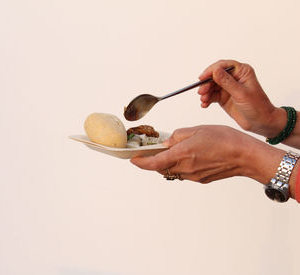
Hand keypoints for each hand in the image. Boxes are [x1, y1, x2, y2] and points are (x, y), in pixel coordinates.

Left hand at [131, 125, 283, 184]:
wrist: (245, 156)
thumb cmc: (224, 140)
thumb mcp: (197, 130)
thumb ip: (178, 136)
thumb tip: (168, 142)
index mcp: (182, 154)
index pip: (154, 163)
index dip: (141, 163)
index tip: (133, 160)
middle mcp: (185, 168)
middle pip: (161, 168)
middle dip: (155, 161)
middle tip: (155, 150)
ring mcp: (193, 176)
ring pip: (173, 171)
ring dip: (169, 163)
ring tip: (177, 150)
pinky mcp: (201, 179)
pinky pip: (185, 173)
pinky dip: (182, 165)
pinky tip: (192, 155)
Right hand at [198, 60, 285, 137]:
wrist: (261, 123)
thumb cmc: (257, 107)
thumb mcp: (241, 94)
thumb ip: (227, 82)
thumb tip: (215, 70)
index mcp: (242, 72)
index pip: (223, 66)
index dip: (211, 71)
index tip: (202, 78)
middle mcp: (234, 78)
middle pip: (215, 76)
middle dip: (206, 84)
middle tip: (201, 92)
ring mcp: (228, 88)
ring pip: (211, 86)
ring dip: (205, 93)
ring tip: (204, 101)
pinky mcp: (224, 97)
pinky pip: (212, 95)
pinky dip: (207, 99)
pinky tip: (205, 105)